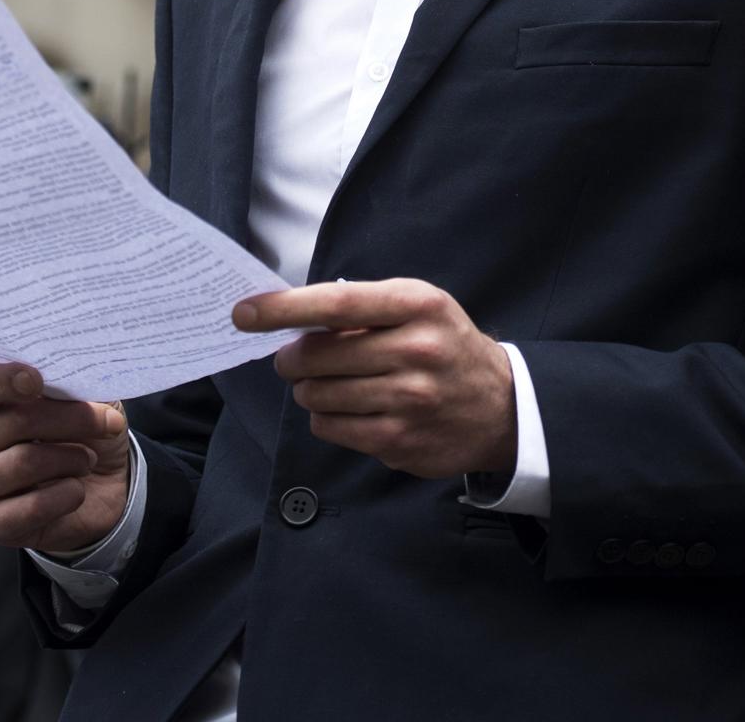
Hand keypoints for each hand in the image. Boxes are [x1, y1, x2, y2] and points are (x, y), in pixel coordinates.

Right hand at [0, 362, 130, 552]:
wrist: (102, 484)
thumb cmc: (84, 430)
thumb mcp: (86, 396)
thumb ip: (71, 381)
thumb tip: (69, 372)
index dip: (4, 380)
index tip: (37, 381)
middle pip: (11, 423)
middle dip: (70, 419)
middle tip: (107, 423)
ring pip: (22, 462)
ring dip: (71, 458)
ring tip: (87, 459)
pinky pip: (28, 508)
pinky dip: (65, 495)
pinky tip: (76, 490)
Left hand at [234, 279, 515, 477]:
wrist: (500, 405)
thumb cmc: (445, 344)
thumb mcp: (419, 307)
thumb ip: (363, 308)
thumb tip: (291, 321)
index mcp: (417, 306)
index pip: (335, 304)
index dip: (283, 308)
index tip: (244, 312)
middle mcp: (415, 351)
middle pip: (316, 357)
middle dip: (292, 358)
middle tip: (294, 358)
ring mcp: (408, 400)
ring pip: (317, 396)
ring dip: (310, 390)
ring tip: (333, 383)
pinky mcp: (399, 441)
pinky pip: (331, 428)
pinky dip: (327, 418)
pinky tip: (350, 408)